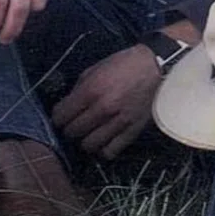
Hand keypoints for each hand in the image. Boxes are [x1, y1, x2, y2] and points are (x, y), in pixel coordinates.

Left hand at [51, 45, 163, 159]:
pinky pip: (110, 151)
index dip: (58, 116)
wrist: (156, 66)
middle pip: (72, 132)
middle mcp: (103, 108)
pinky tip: (104, 139)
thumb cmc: (125, 64)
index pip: (61, 116)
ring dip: (85, 139)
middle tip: (75, 122)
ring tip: (90, 132)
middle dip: (70, 128)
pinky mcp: (132, 131)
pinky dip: (103, 148)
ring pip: (89, 145)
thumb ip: (79, 88)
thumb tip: (67, 106)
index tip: (61, 115)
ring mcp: (119, 122)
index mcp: (91, 90)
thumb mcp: (96, 68)